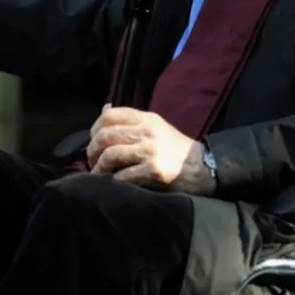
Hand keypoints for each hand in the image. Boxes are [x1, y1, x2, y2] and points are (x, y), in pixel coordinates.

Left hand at [87, 105, 213, 193]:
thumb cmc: (174, 148)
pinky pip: (123, 175)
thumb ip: (131, 120)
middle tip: (92, 162)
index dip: (94, 128)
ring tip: (98, 174)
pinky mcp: (154, 170)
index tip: (93, 142)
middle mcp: (148, 131)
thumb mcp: (155, 126)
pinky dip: (113, 181)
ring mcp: (151, 150)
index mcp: (146, 118)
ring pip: (111, 155)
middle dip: (92, 151)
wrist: (202, 167)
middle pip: (106, 135)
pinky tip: (113, 184)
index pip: (109, 115)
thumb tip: (104, 110)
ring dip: (99, 168)